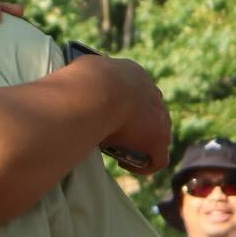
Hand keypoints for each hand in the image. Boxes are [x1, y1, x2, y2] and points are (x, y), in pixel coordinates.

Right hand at [73, 55, 170, 174]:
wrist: (92, 93)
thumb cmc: (80, 83)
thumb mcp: (81, 71)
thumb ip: (86, 76)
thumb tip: (76, 80)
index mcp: (132, 72)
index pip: (135, 90)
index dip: (123, 104)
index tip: (107, 114)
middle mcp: (151, 91)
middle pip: (150, 111)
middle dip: (136, 124)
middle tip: (113, 134)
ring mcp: (159, 117)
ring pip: (157, 134)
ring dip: (139, 144)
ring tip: (118, 152)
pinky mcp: (158, 140)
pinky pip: (158, 159)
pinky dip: (143, 165)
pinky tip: (124, 164)